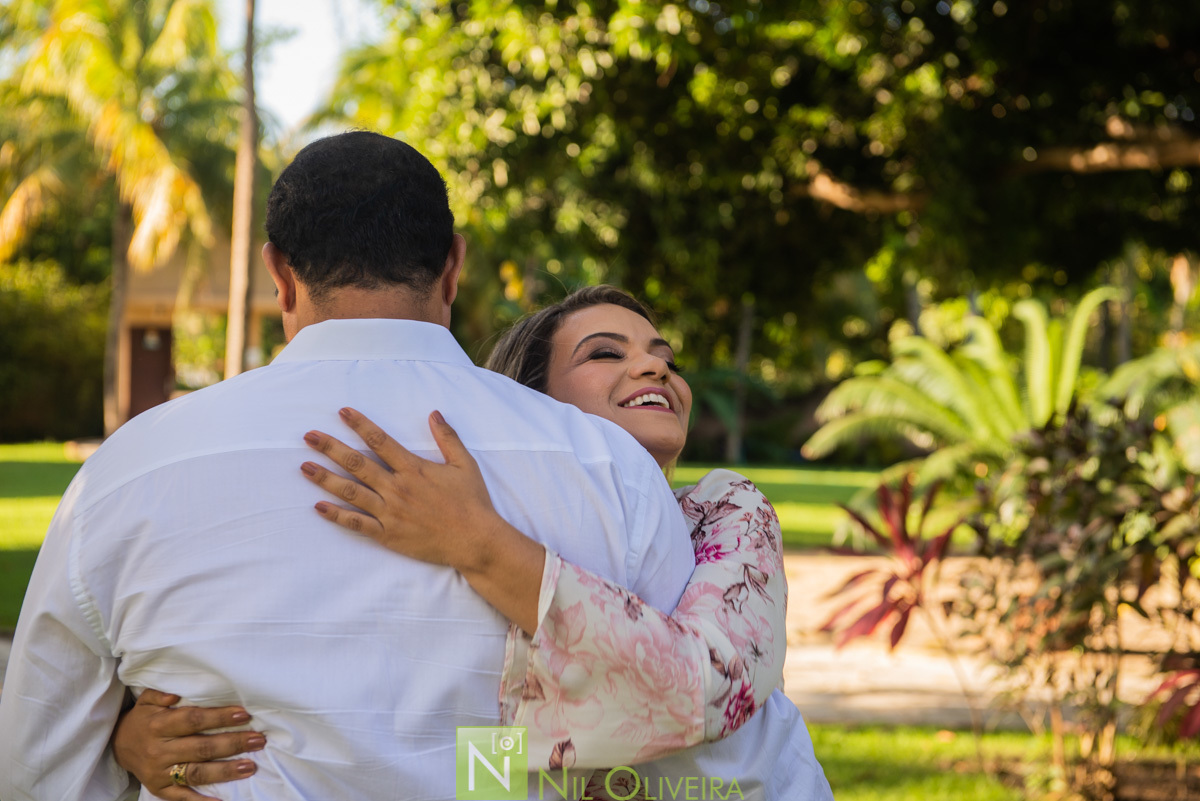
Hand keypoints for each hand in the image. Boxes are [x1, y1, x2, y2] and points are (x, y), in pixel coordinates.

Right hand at [111, 689, 264, 800]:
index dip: (219, 718)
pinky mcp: (160, 789)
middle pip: (201, 748)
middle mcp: (159, 751)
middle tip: (258, 740)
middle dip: (232, 744)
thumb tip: (175, 695)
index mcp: (158, 725)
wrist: (117, 746)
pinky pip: (183, 797)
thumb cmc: (143, 719)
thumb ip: (159, 694)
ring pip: (196, 773)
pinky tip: (222, 800)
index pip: (193, 720)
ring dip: (225, 771)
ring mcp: (160, 773)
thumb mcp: (146, 701)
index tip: (244, 715)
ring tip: (250, 767)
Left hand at [301, 408, 503, 571]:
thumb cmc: (472, 502)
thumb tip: (434, 413)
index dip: (360, 425)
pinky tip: (318, 507)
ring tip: (304, 467)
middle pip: (357, 463)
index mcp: (413, 469)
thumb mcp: (465, 465)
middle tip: (308, 436)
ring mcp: (390, 512)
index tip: (342, 412)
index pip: (380, 441)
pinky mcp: (388, 535)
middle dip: (330, 448)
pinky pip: (357, 524)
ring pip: (351, 492)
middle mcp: (397, 488)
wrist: (475, 540)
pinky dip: (337, 516)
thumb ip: (448, 438)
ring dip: (325, 478)